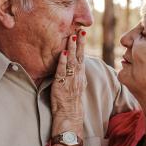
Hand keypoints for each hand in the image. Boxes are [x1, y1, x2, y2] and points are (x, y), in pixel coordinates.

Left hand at [50, 31, 86, 145]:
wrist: (69, 115)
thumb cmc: (71, 102)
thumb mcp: (76, 86)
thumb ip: (74, 75)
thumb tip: (72, 65)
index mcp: (81, 76)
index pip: (82, 57)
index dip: (82, 45)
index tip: (83, 34)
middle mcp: (77, 76)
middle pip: (80, 56)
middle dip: (80, 43)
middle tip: (80, 30)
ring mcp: (70, 80)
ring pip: (72, 61)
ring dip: (72, 48)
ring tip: (72, 36)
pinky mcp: (62, 84)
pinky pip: (62, 71)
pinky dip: (63, 61)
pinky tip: (64, 53)